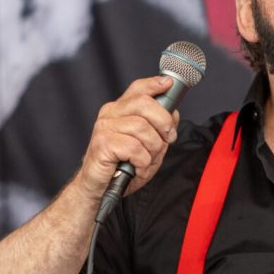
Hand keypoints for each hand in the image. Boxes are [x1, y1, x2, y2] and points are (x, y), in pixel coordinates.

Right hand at [75, 75, 178, 200]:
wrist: (100, 188)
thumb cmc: (123, 166)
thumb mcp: (149, 145)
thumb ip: (159, 128)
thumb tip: (173, 112)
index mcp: (120, 110)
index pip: (138, 89)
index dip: (155, 85)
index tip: (168, 84)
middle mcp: (110, 114)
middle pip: (144, 104)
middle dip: (164, 123)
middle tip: (168, 139)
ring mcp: (104, 127)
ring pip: (142, 128)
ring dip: (153, 148)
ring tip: (147, 161)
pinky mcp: (102, 143)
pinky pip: (134, 147)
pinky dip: (142, 161)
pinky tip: (137, 168)